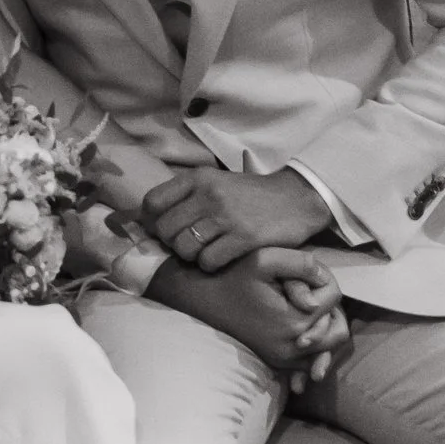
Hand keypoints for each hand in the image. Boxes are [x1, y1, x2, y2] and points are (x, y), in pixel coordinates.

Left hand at [141, 163, 332, 270]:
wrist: (296, 199)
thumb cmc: (250, 196)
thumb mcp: (217, 183)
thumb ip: (186, 197)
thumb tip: (148, 223)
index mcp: (198, 178)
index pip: (152, 202)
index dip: (151, 222)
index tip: (164, 231)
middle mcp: (208, 194)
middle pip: (165, 230)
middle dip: (173, 244)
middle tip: (189, 245)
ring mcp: (226, 216)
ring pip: (184, 248)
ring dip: (192, 257)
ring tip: (206, 252)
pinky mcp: (244, 237)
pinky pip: (208, 261)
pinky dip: (211, 265)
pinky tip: (222, 258)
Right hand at [156, 246, 348, 387]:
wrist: (202, 300)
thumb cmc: (232, 275)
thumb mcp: (264, 259)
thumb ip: (301, 262)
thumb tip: (324, 278)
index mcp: (294, 324)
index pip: (335, 302)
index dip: (324, 281)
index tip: (301, 275)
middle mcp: (292, 349)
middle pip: (338, 332)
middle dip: (331, 309)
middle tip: (308, 291)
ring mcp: (284, 360)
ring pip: (328, 348)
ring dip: (324, 326)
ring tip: (304, 305)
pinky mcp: (277, 363)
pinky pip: (310, 360)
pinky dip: (313, 343)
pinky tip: (302, 326)